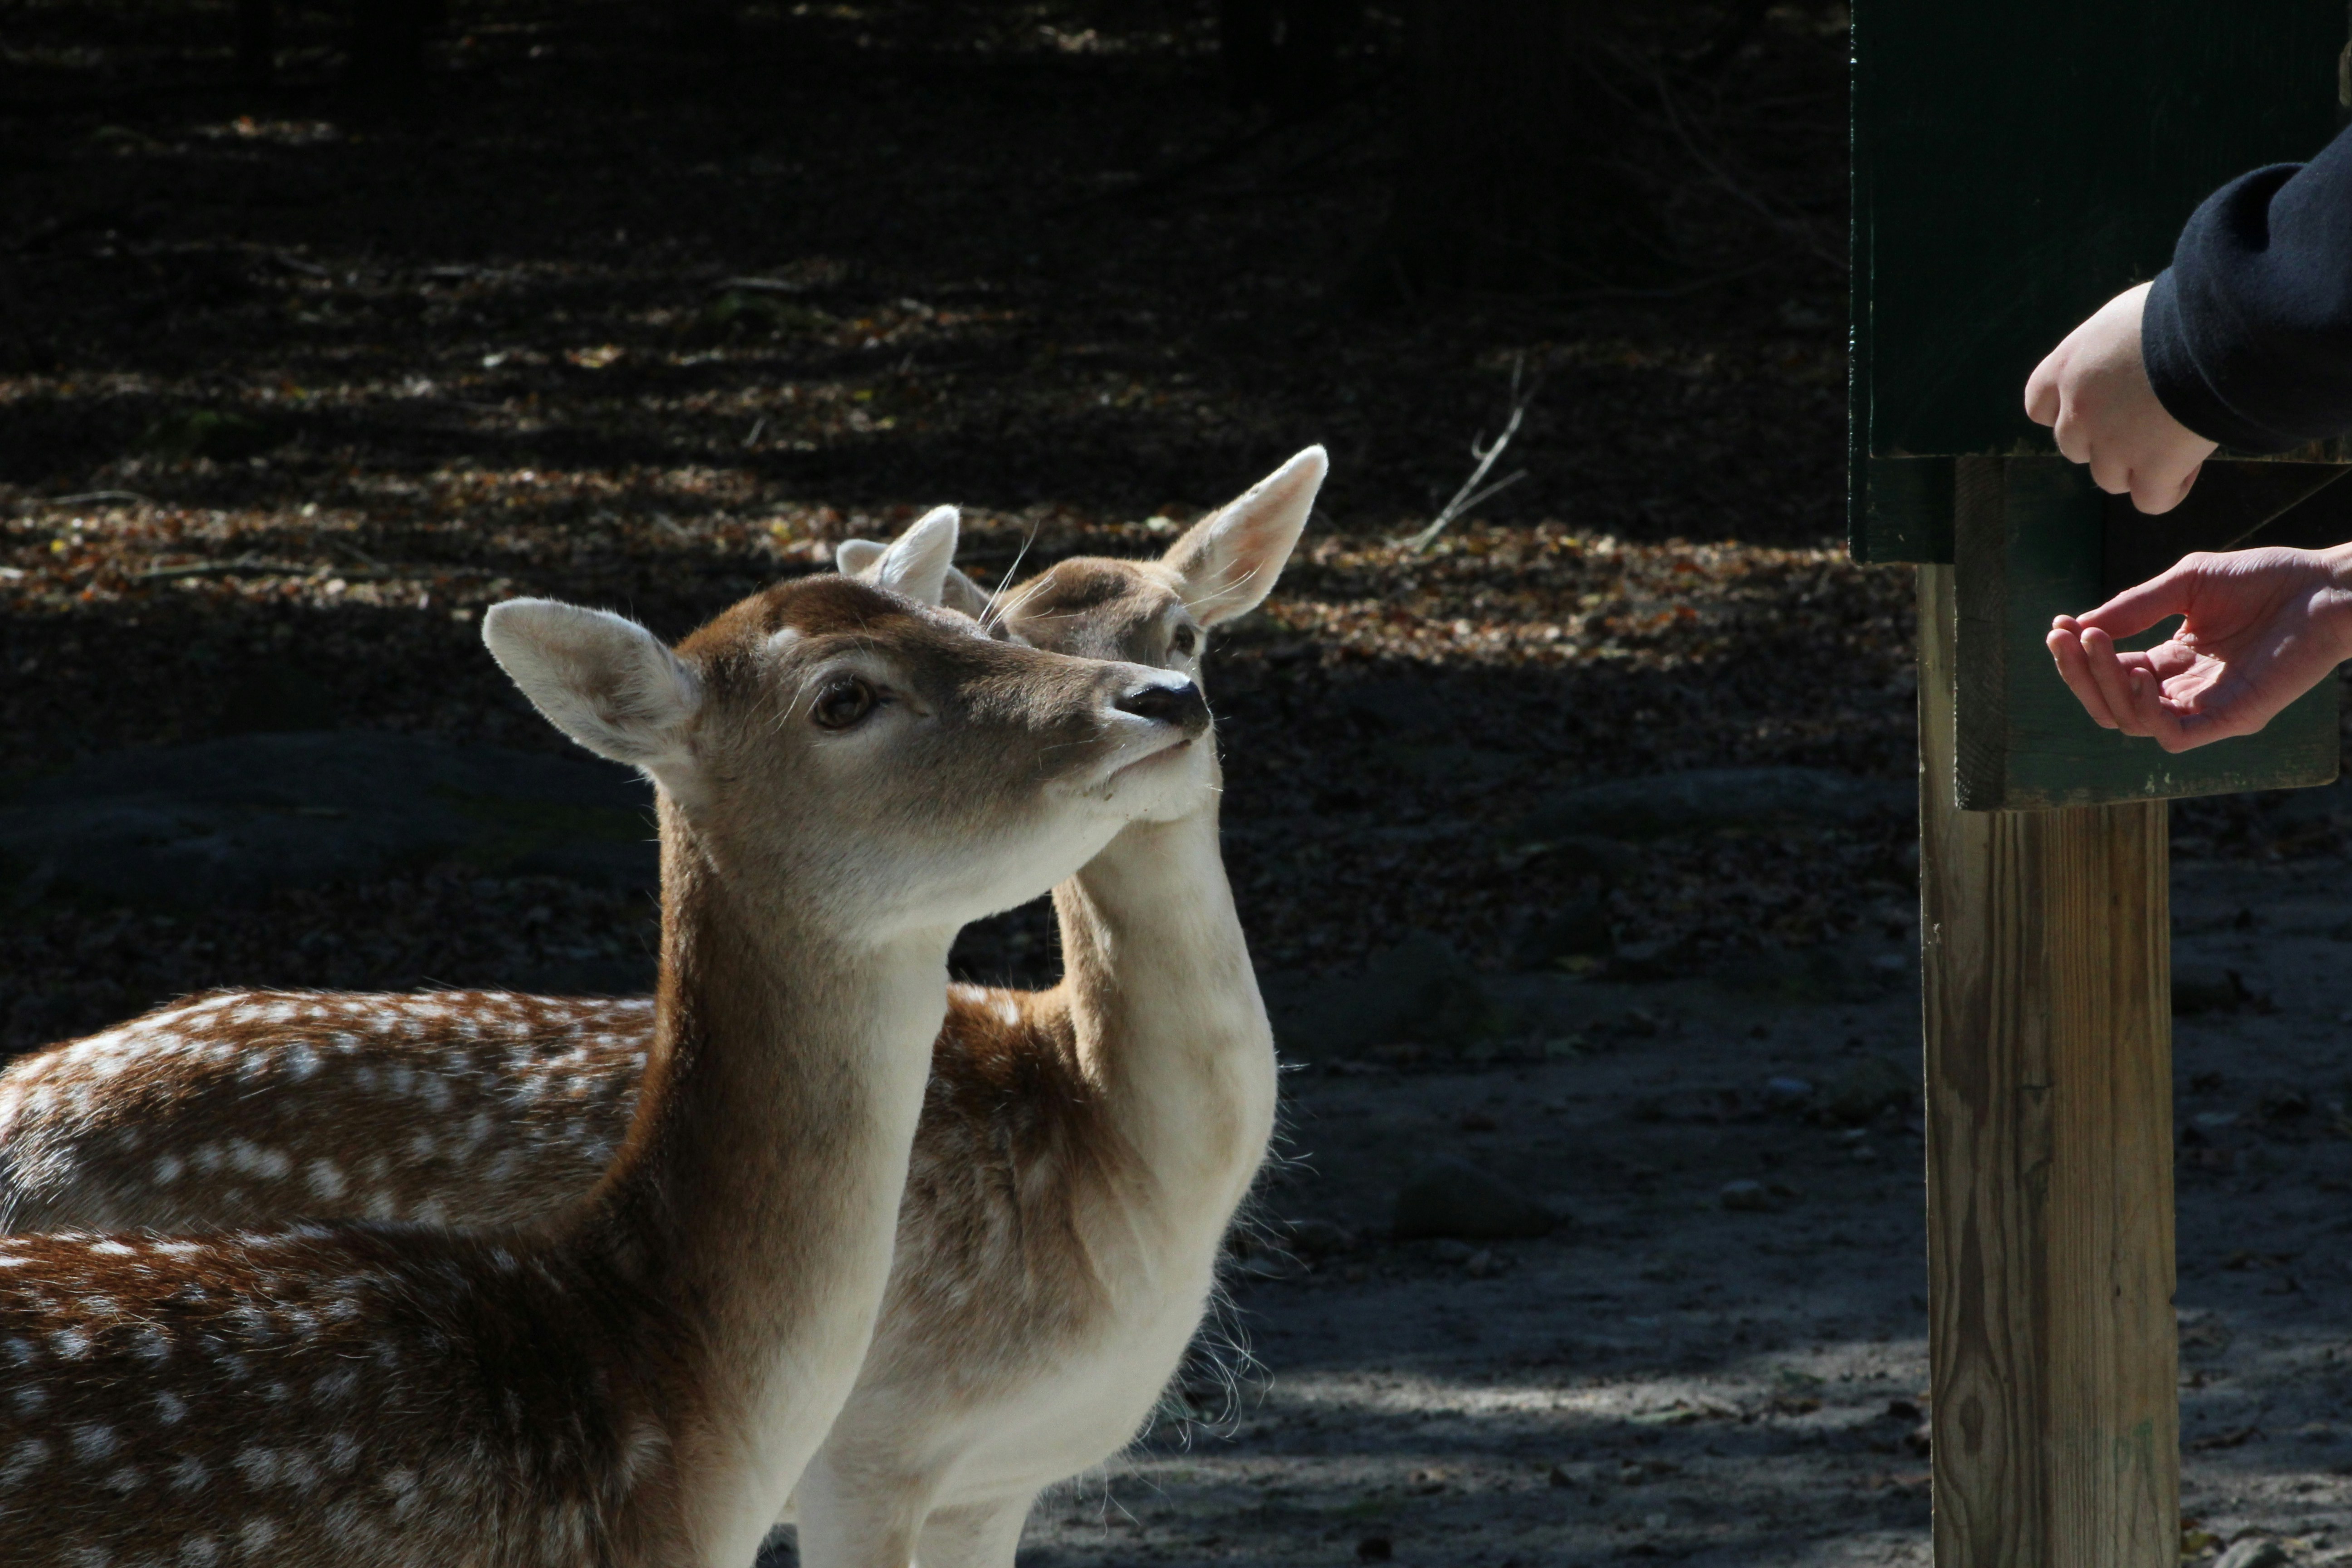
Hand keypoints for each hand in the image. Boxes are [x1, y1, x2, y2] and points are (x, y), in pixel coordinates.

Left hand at [2024, 281, 2219, 513]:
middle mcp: (2079, 410)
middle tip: (2148, 422)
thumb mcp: (2129, 316)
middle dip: (2105, 441)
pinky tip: (2187, 468)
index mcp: (2068, 366)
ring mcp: (2112, 444)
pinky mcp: (2152, 468)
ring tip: (2175, 441)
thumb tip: (2130, 356)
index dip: (2064, 414)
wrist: (2217, 332)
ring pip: (2109, 477)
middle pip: (2076, 447)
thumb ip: (2113, 347)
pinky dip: (2166, 491)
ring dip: (2136, 466)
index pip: (2040, 405)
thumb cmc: (2181, 310)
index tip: (2095, 410)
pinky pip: (2150, 500)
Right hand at [2045, 545, 2351, 750]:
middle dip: (2079, 673)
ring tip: (2098, 645)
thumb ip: (2134, 607)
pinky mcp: (2233, 719)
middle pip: (2110, 703)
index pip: (2110, 672)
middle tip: (2067, 638)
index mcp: (2174, 661)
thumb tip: (2078, 627)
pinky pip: (2174, 735)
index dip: (2080, 654)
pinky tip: (2135, 674)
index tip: (2058, 626)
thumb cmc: (2265, 578)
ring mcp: (2208, 708)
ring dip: (2104, 685)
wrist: (2327, 586)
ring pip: (2132, 721)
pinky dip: (2143, 712)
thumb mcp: (2185, 583)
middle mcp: (2186, 690)